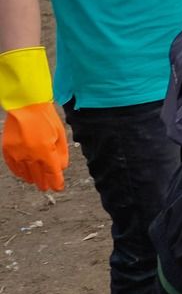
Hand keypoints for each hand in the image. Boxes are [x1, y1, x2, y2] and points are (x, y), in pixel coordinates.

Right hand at [0, 48, 66, 191]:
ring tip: (36, 183)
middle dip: (44, 182)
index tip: (59, 187)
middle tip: (47, 188)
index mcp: (45, 152)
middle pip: (39, 175)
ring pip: (25, 172)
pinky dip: (19, 172)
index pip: (52, 173)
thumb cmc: (45, 117)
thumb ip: (61, 153)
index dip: (56, 182)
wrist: (26, 105)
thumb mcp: (60, 135)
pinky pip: (13, 166)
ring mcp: (17, 153)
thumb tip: (62, 167)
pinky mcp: (7, 149)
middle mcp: (30, 155)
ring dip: (32, 179)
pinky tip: (23, 175)